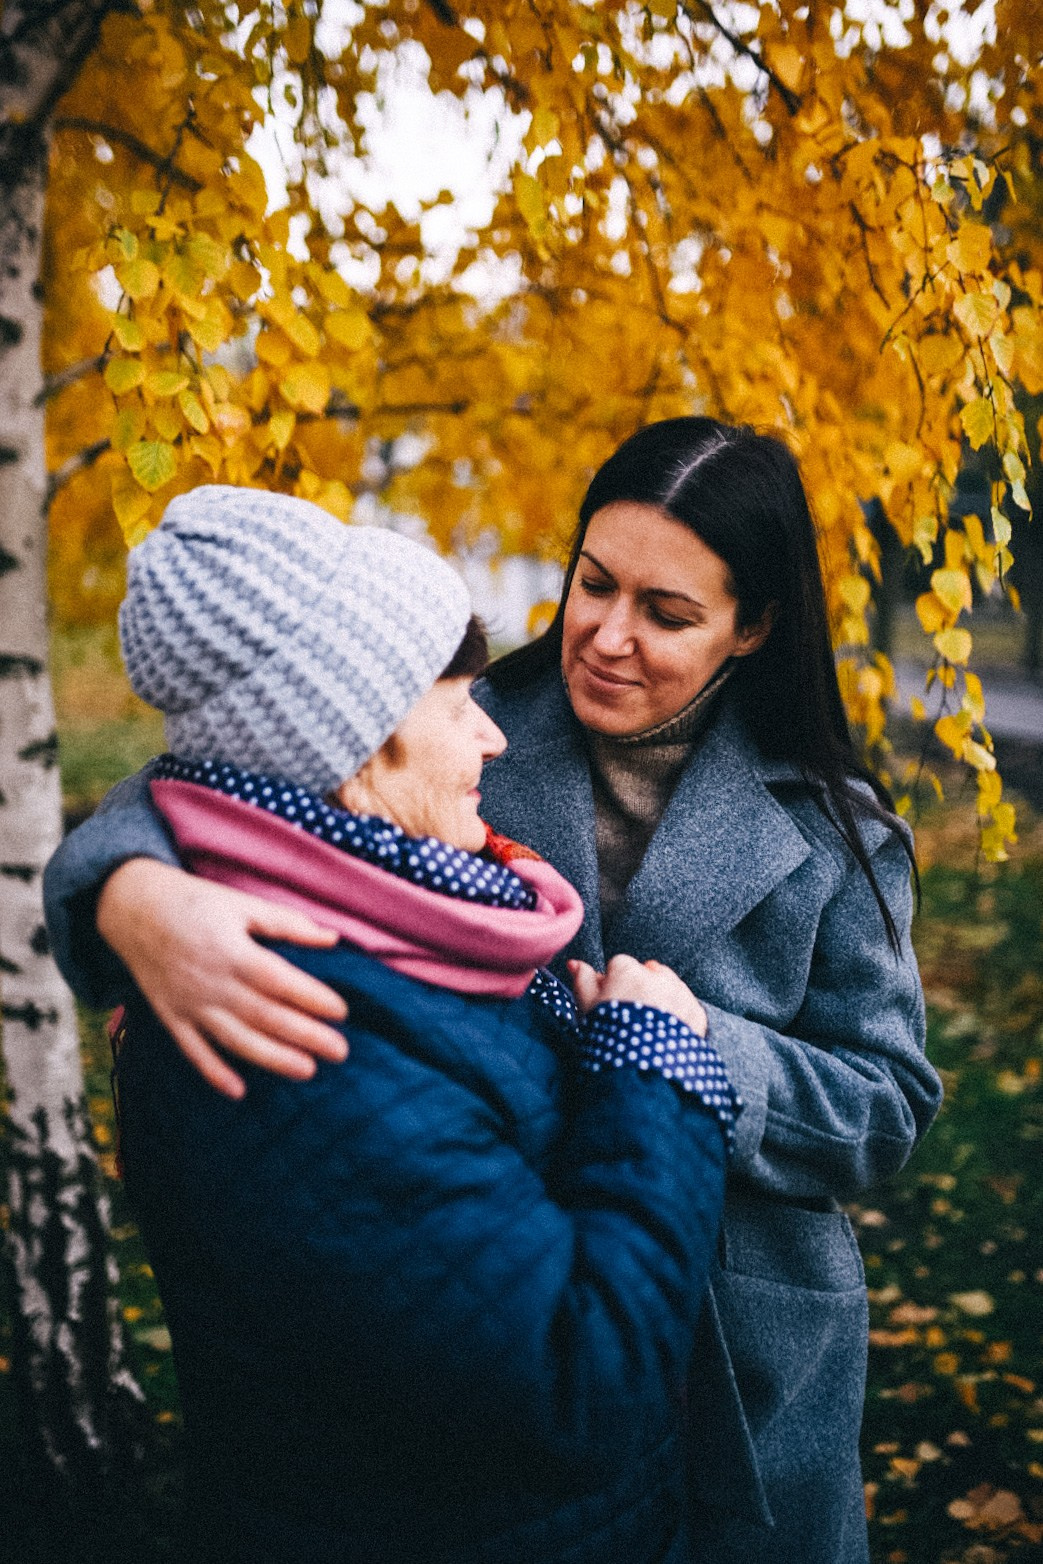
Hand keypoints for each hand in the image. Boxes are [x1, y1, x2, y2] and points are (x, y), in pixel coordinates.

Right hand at [97, 859, 349, 1098]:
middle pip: (264, 1015)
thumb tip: (332, 938)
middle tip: (340, 1051)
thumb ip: (287, 923)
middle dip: (305, 1036)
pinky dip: (213, 1072)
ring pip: (235, 1039)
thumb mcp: (241, 904)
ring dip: (272, 1058)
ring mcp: (189, 1003)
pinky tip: (238, 1092)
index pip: (279, 981)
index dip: (312, 998)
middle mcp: (211, 982)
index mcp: (232, 951)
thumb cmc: (195, 902)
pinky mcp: (170, 1016)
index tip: (342, 1012)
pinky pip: (192, 1050)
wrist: (133, 908)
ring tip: (307, 1070)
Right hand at [568, 955, 707, 1037]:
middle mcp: (657, 975)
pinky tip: (666, 1031)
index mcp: (627, 970)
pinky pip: (687, 1005)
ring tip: (649, 1025)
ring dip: (661, 997)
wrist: (639, 1070)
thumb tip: (575, 962)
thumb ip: (582, 980)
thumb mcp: (587, 1007)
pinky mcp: (695, 1011)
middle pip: (647, 972)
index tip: (612, 1003)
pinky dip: (679, 1014)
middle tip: (631, 1015)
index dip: (614, 985)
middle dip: (640, 987)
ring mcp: (680, 992)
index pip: (619, 965)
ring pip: (669, 985)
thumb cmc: (608, 1036)